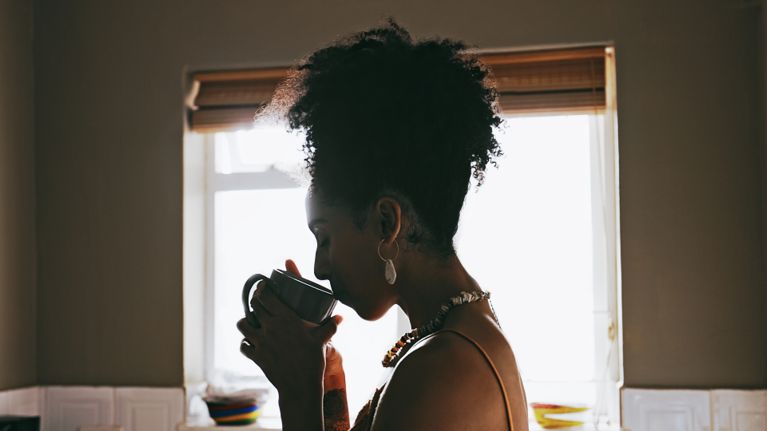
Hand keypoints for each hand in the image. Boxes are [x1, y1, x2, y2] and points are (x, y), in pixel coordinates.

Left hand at [237, 259, 342, 398]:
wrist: (301, 386)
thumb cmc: (313, 360)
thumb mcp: (322, 340)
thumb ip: (330, 326)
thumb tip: (341, 317)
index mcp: (286, 318)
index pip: (267, 296)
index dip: (262, 289)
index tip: (263, 286)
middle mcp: (271, 327)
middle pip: (253, 306)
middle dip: (255, 302)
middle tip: (260, 303)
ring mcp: (261, 342)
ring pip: (243, 324)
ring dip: (246, 322)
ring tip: (252, 323)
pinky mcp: (256, 356)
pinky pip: (243, 345)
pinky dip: (246, 343)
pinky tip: (252, 343)